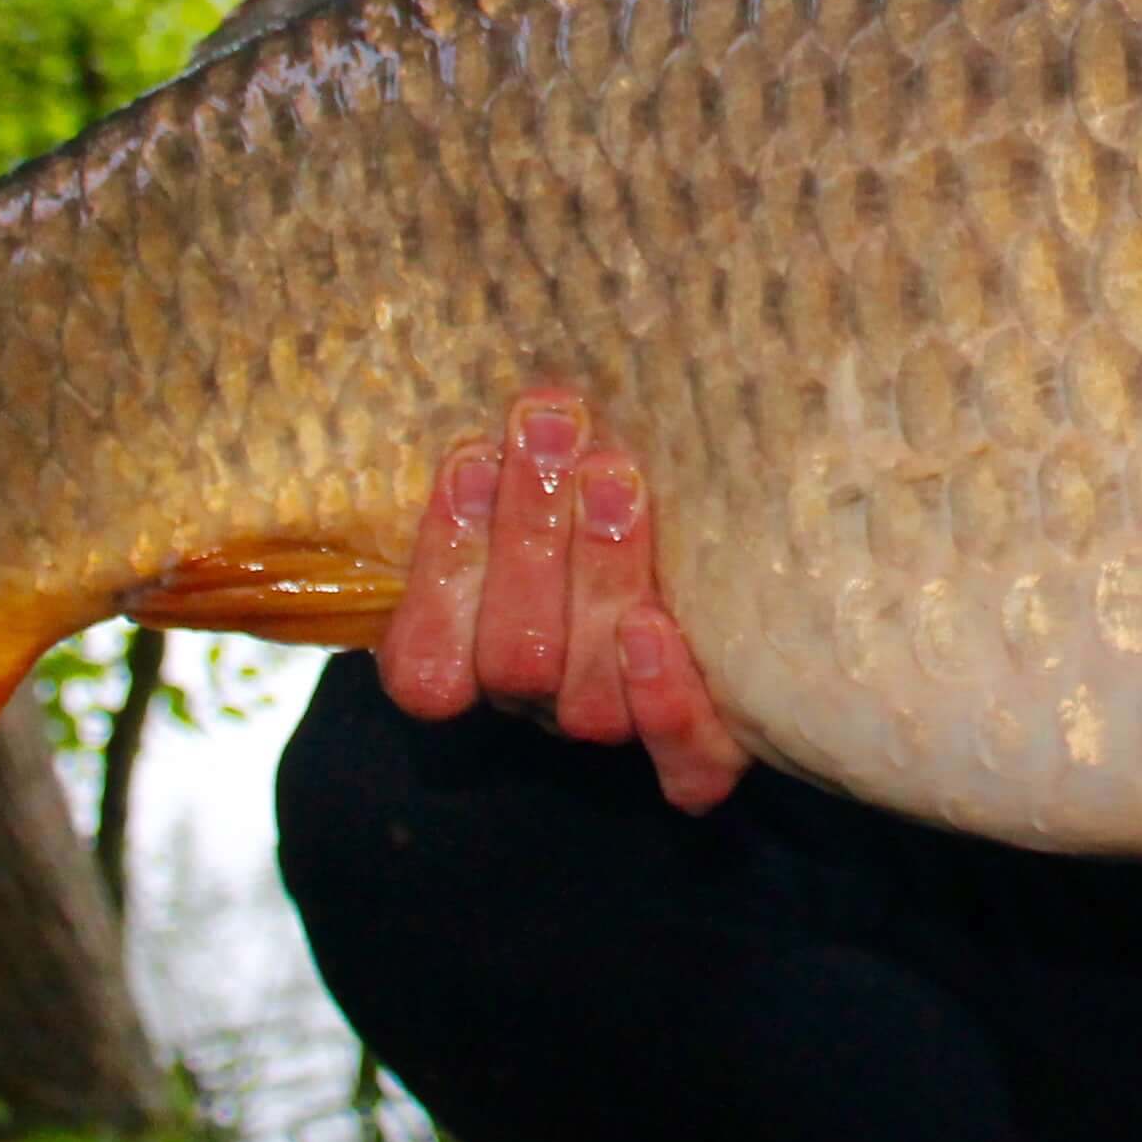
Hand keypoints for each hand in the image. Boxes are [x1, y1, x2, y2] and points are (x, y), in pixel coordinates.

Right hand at [377, 387, 750, 812]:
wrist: (714, 575)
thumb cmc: (593, 497)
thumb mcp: (533, 480)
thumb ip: (508, 457)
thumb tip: (520, 377)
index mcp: (472, 660)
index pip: (427, 658)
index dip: (445, 564)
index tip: (472, 457)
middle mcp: (538, 702)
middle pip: (516, 659)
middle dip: (530, 537)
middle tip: (553, 433)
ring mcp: (614, 728)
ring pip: (588, 697)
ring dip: (599, 579)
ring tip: (616, 482)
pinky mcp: (698, 757)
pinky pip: (681, 764)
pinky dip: (664, 701)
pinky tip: (655, 629)